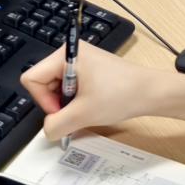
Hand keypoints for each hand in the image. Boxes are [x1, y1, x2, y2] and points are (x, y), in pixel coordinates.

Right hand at [21, 44, 166, 139]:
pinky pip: (70, 86)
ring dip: (67, 104)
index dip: (43, 101)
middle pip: (43, 82)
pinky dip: (76, 100)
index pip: (32, 79)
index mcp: (66, 54)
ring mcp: (82, 60)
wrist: (151, 92)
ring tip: (86, 109)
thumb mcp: (83, 114)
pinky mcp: (90, 69)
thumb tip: (46, 131)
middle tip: (76, 113)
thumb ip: (56, 125)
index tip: (63, 111)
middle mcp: (72, 53)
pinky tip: (91, 106)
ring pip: (56, 87)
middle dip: (56, 103)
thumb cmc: (122, 94)